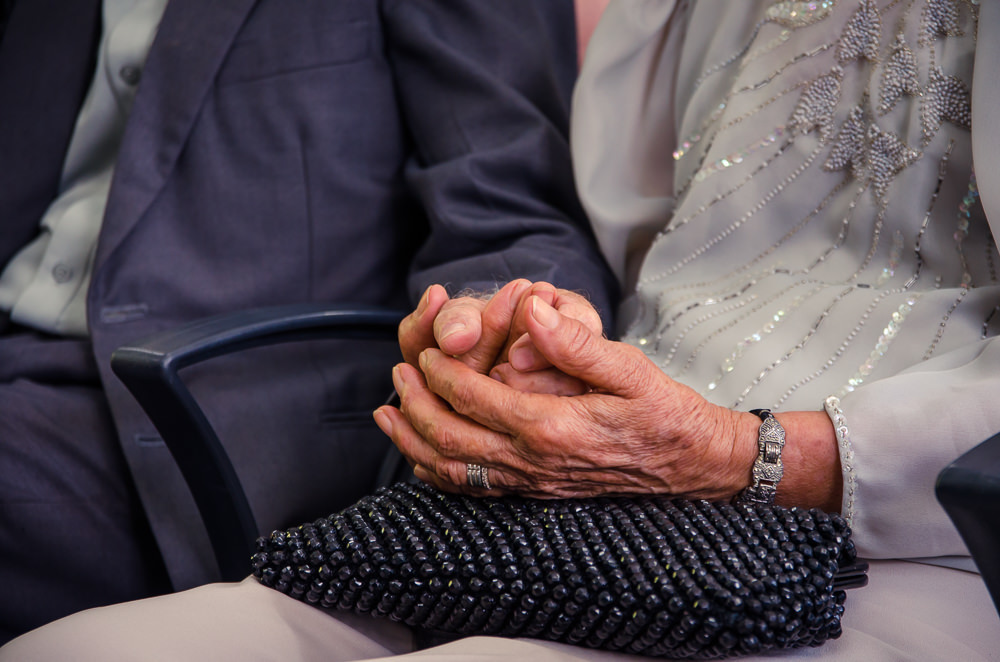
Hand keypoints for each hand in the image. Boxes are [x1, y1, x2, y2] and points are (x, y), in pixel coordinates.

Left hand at [378, 295, 760, 499]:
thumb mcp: (631, 368)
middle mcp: (535, 462)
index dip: (443, 373)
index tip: (426, 350)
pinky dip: (439, 473)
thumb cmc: (664, 412)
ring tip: (387, 414)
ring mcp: (533, 483)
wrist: (692, 464)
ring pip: (454, 471)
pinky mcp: (536, 491)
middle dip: (416, 405)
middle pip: (451, 440)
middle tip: (397, 374)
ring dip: (414, 442)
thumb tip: (532, 310)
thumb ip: (577, 343)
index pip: (476, 399)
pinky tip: (421, 456)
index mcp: (552, 427)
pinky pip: (475, 490)